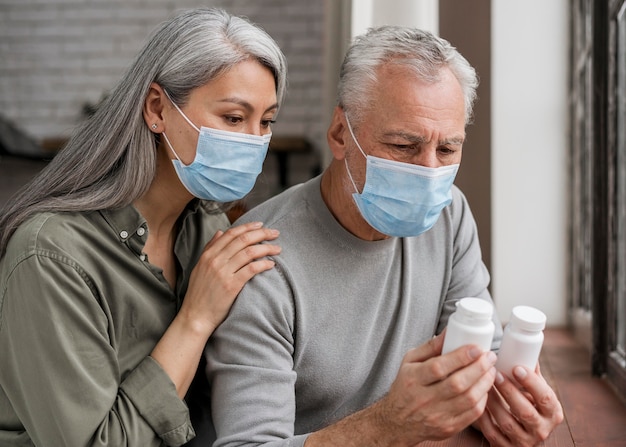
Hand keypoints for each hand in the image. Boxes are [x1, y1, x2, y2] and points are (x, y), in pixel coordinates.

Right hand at [180, 221, 280, 334]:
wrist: (195, 316)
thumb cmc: (199, 293)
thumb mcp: (200, 267)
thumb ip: (210, 248)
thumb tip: (220, 232)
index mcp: (208, 254)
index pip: (231, 234)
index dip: (248, 227)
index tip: (261, 225)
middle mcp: (215, 260)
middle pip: (243, 240)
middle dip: (262, 234)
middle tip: (275, 233)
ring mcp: (223, 272)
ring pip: (249, 252)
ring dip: (267, 248)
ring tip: (277, 249)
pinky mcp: (231, 286)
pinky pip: (251, 269)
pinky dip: (264, 264)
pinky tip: (271, 264)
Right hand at [375, 333, 497, 443]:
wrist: (398, 421)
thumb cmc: (405, 387)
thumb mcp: (410, 362)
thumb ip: (430, 347)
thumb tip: (449, 331)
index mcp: (413, 379)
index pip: (439, 367)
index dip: (461, 357)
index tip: (476, 348)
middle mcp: (424, 399)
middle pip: (458, 384)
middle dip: (479, 368)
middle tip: (489, 357)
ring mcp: (437, 416)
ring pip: (468, 400)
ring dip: (485, 383)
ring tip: (491, 370)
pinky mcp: (448, 428)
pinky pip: (472, 414)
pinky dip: (483, 400)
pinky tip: (484, 388)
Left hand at [475, 364, 563, 445]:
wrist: (523, 435)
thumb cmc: (528, 405)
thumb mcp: (537, 392)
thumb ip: (532, 373)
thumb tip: (524, 345)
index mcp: (553, 413)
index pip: (546, 397)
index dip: (531, 382)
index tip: (517, 367)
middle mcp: (542, 430)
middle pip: (525, 411)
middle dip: (508, 391)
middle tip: (494, 373)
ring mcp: (525, 442)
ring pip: (507, 422)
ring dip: (493, 402)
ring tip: (482, 385)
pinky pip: (492, 433)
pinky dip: (483, 418)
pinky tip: (476, 402)